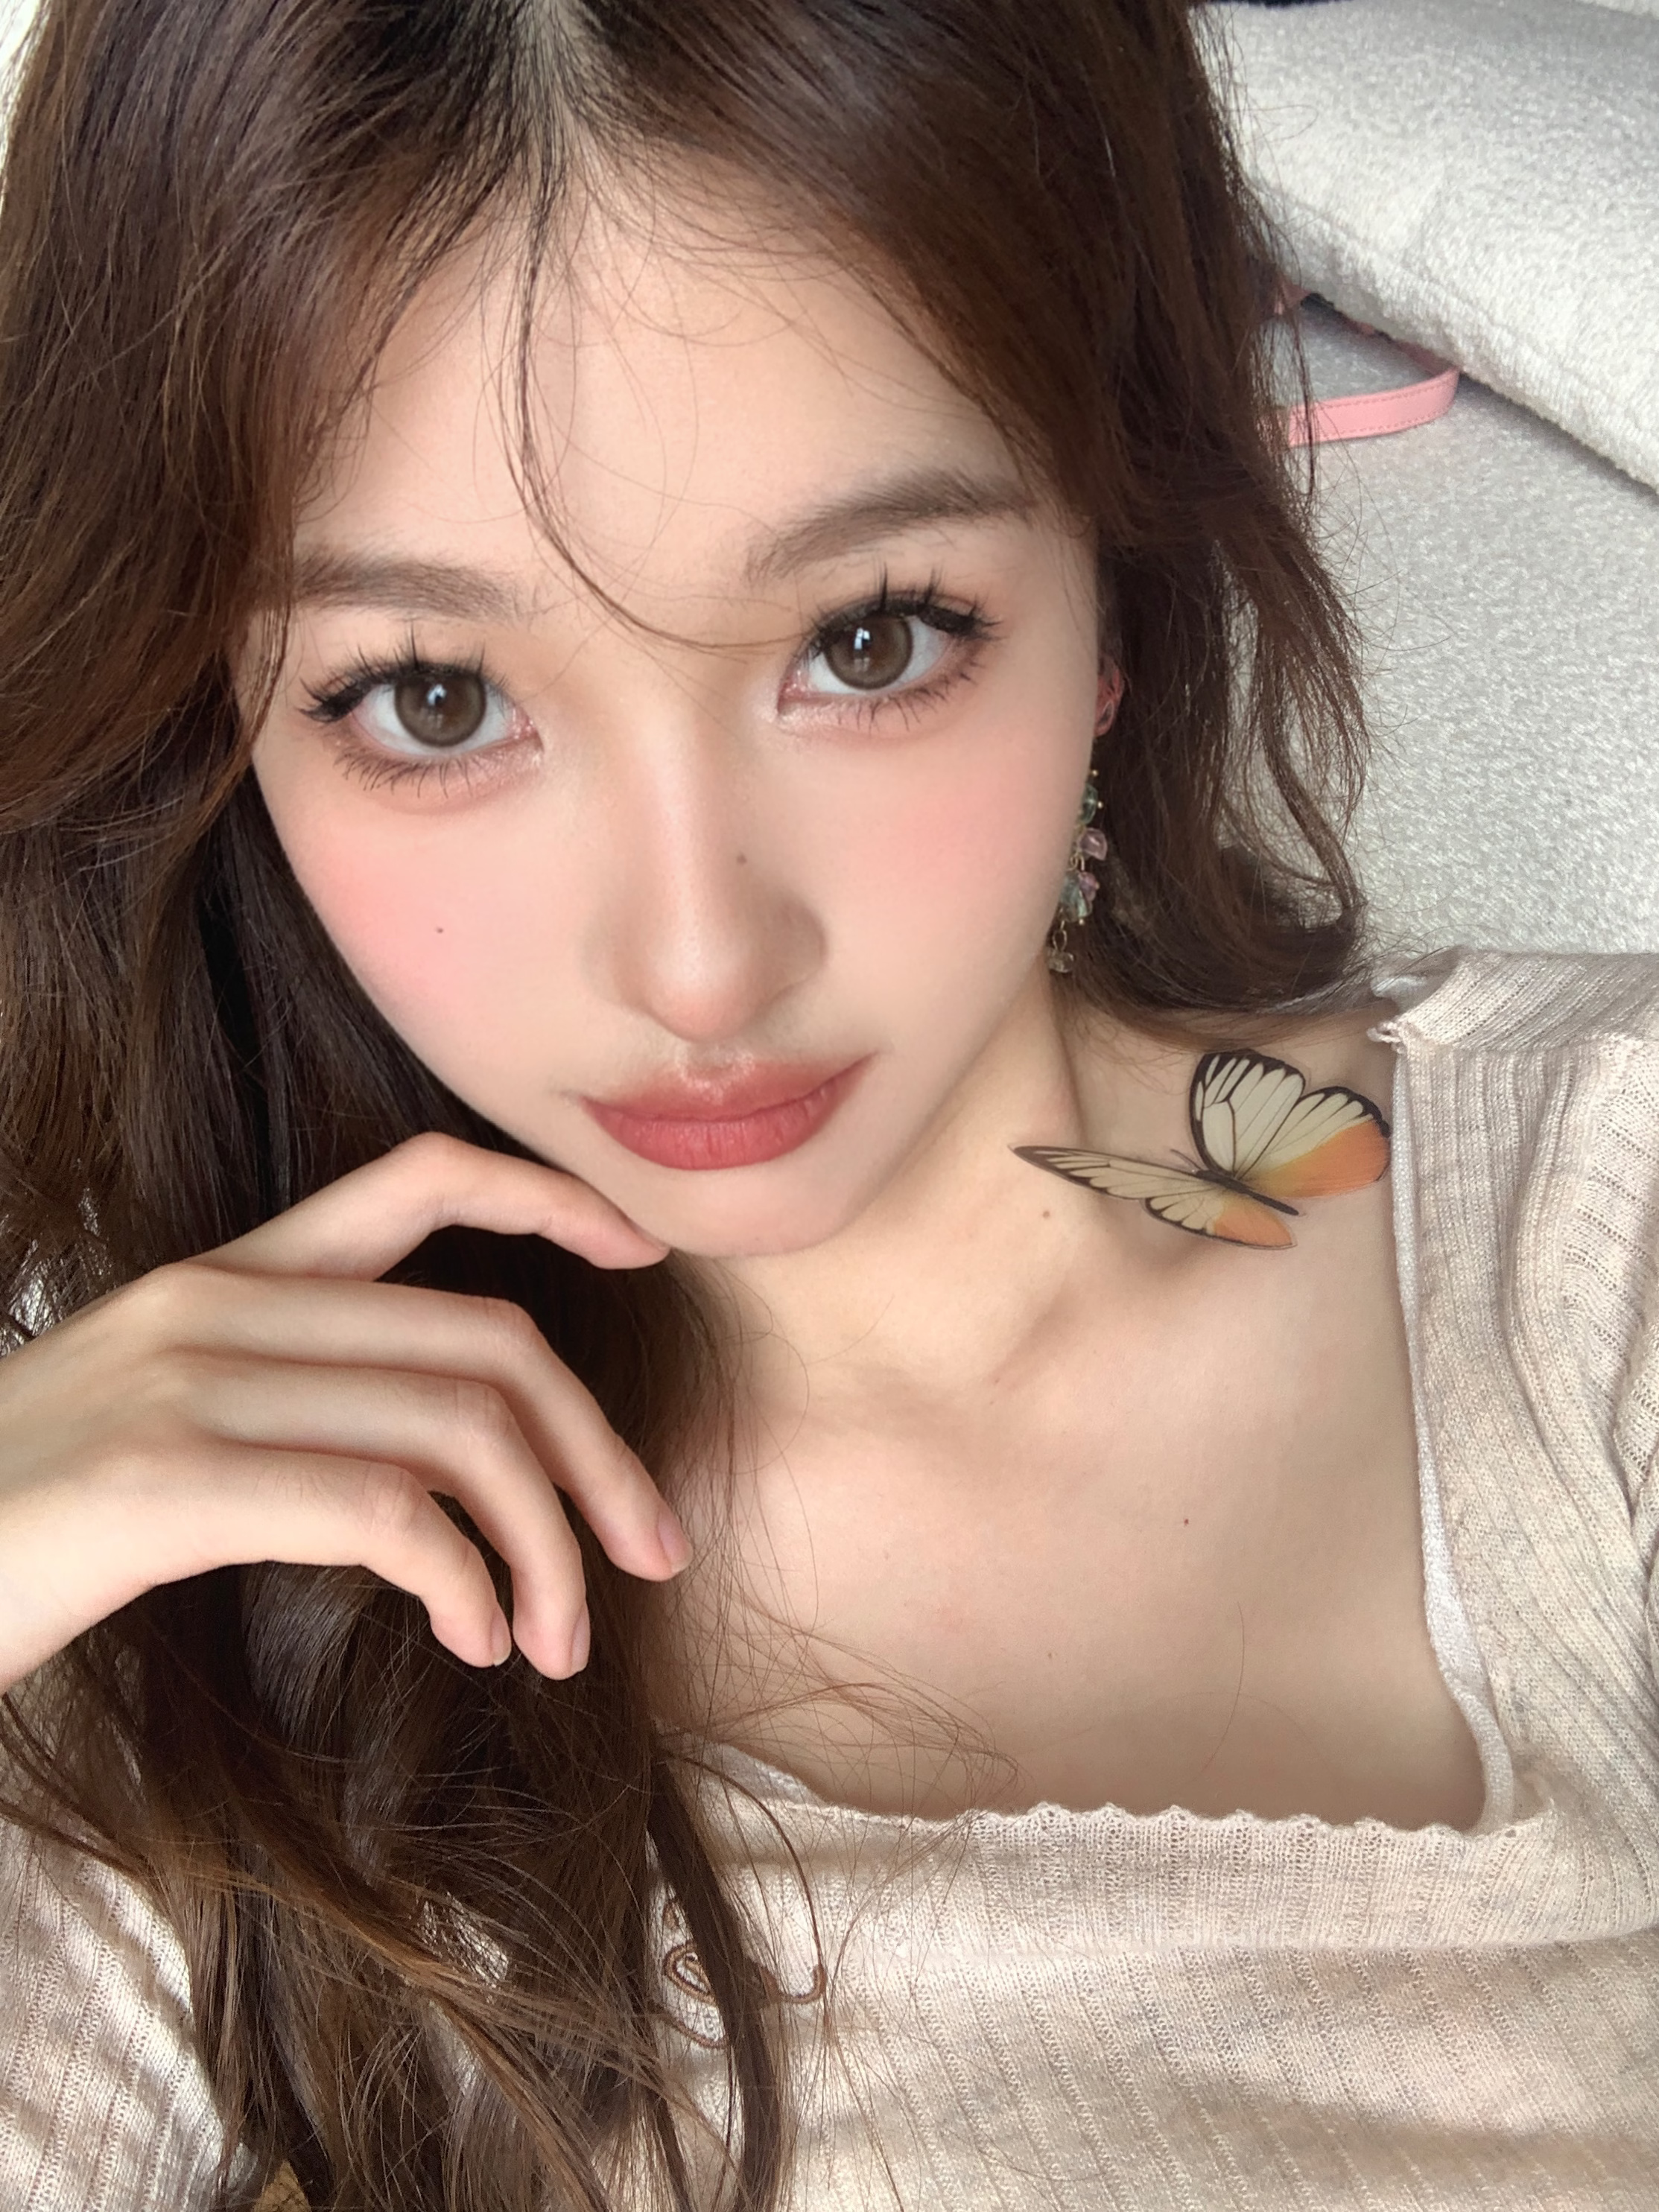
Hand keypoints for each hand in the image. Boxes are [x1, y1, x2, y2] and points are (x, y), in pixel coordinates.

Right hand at [0, 1133, 687, 1694]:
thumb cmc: (22, 1522)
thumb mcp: (159, 1424)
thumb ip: (289, 1406)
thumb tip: (442, 1471)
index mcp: (222, 1280)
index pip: (416, 1181)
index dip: (547, 1197)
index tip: (648, 1246)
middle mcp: (217, 1306)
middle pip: (488, 1343)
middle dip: (597, 1454)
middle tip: (652, 1550)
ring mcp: (190, 1384)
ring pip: (458, 1429)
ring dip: (545, 1544)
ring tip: (559, 1637)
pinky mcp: (165, 1479)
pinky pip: (386, 1510)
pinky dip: (464, 1578)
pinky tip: (472, 1636)